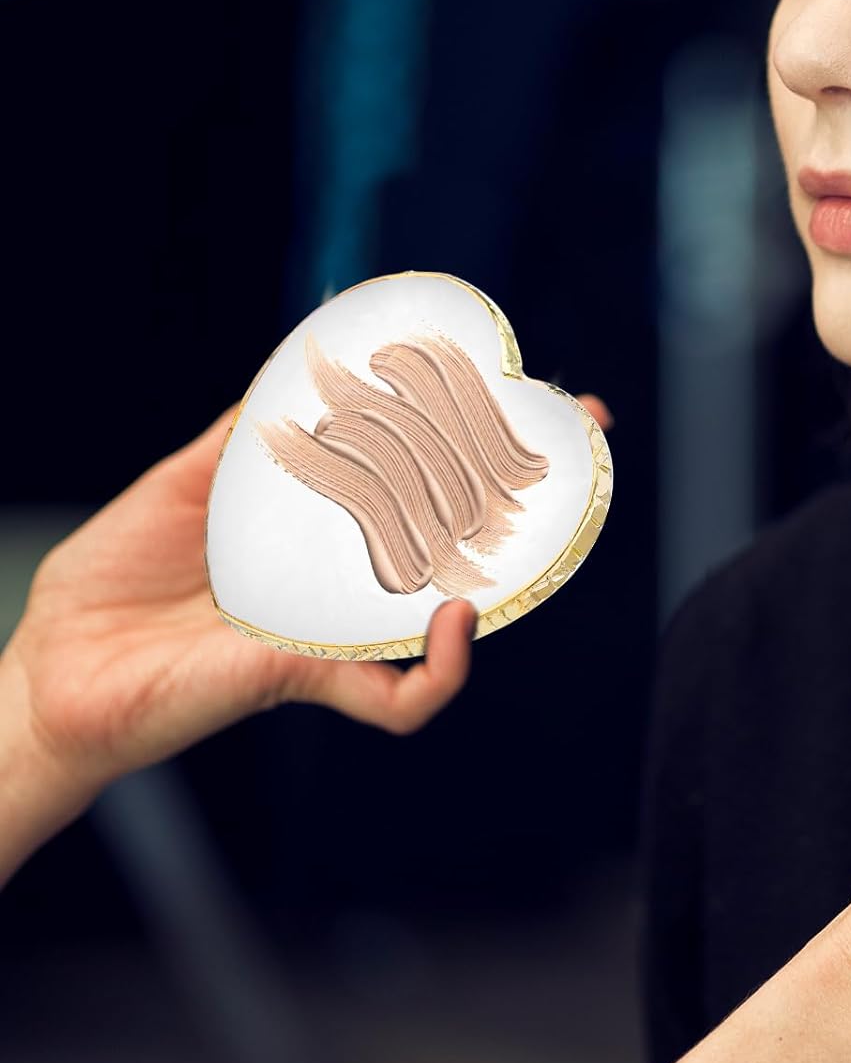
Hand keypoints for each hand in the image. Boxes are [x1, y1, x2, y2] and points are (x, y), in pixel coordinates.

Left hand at [3, 391, 614, 811]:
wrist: (53, 670)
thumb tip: (296, 368)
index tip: (530, 390)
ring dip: (510, 571)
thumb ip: (241, 438)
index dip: (476, 438)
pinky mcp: (306, 675)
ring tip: (537, 525)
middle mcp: (342, 581)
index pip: (416, 480)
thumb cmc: (113, 581)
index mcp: (321, 532)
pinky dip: (438, 671)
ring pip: (450, 614)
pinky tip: (454, 624)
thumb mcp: (184, 484)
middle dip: (532, 488)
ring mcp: (333, 630)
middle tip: (583, 432)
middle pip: (458, 535)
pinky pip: (395, 694)